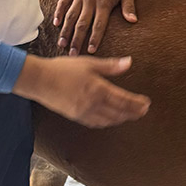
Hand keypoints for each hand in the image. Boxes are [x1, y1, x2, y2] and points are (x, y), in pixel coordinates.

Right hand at [13, 54, 149, 128]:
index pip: (124, 100)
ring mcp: (84, 112)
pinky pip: (96, 123)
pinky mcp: (76, 116)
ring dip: (122, 118)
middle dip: (133, 112)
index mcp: (98, 89)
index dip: (137, 103)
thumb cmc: (63, 68)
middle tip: (144, 111)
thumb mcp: (89, 63)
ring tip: (131, 115)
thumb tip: (129, 62)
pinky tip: (111, 119)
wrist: (39, 80)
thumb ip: (110, 66)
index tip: (146, 104)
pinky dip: (108, 122)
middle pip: (119, 112)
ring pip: (109, 120)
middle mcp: (93, 104)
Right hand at [54, 0, 136, 55]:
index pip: (99, 25)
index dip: (94, 38)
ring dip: (66, 30)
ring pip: (71, 16)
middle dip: (76, 40)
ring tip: (62, 44)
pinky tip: (56, 24)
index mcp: (104, 2)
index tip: (90, 51)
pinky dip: (59, 12)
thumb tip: (133, 21)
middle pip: (82, 24)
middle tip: (72, 54)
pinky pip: (63, 2)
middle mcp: (90, 0)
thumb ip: (129, 6)